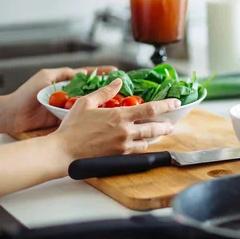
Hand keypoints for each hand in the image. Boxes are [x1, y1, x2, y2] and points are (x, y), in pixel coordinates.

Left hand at [0, 66, 115, 134]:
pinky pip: (83, 117)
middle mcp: (71, 95)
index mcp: (67, 82)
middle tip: (124, 90)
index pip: (89, 76)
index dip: (103, 74)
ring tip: (118, 103)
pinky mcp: (68, 119)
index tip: (117, 72)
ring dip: (103, 104)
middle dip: (108, 90)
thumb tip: (83, 72)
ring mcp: (70, 108)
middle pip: (94, 91)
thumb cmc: (27, 94)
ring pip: (91, 104)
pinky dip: (93, 117)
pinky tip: (105, 116)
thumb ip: (64, 73)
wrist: (15, 114)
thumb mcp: (46, 76)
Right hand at [51, 79, 179, 162]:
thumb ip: (105, 92)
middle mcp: (125, 132)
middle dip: (165, 126)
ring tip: (159, 133)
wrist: (64, 151)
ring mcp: (124, 146)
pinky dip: (142, 146)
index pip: (150, 109)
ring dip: (154, 137)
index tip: (176, 103)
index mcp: (119, 116)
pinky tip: (142, 143)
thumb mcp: (86, 103)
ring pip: (147, 141)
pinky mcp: (119, 156)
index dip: (166, 105)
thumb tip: (118, 82)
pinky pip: (137, 152)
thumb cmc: (72, 127)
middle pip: (154, 128)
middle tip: (171, 124)